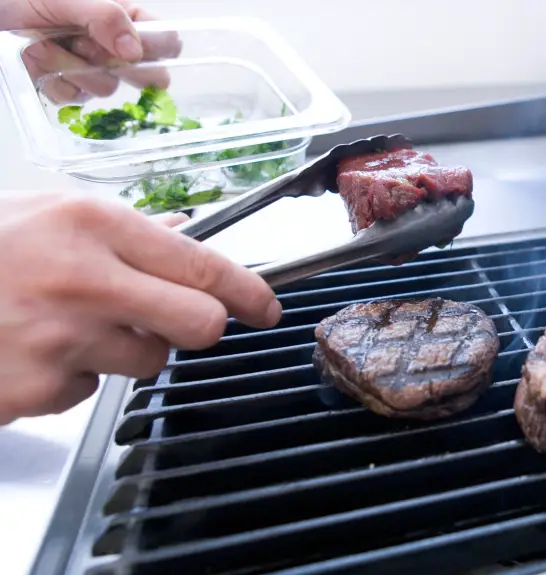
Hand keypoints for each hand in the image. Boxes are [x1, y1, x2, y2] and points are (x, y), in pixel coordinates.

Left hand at [0, 0, 181, 102]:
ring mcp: (96, 70)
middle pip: (151, 75)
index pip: (168, 42)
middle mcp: (116, 47)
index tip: (130, 49)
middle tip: (86, 48)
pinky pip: (75, 99)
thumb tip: (135, 49)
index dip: (156, 50)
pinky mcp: (72, 88)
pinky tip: (38, 60)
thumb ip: (107, 18)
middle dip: (117, 66)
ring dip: (73, 68)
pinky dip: (53, 80)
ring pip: (108, 89)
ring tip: (44, 44)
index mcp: (127, 19)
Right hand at [0, 194, 281, 424]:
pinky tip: (26, 351)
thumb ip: (120, 233)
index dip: (248, 291)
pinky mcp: (33, 390)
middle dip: (198, 327)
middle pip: (199, 324)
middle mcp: (83, 281)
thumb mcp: (43, 214)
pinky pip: (84, 393)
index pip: (203, 264)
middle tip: (175, 322)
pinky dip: (66, 379)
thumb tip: (185, 242)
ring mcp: (58, 341)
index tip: (265, 307)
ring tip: (64, 326)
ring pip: (145, 363)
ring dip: (121, 352)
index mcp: (90, 224)